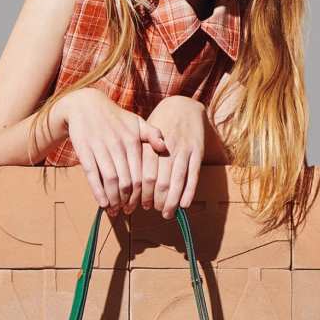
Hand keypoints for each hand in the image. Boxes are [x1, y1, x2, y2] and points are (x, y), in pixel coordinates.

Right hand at [50, 88, 167, 214]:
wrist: (85, 106)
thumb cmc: (114, 118)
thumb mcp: (136, 121)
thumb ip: (152, 134)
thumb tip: (165, 147)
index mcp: (133, 140)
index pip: (141, 173)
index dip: (142, 193)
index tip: (141, 205)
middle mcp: (118, 145)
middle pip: (127, 181)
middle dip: (128, 200)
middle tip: (128, 211)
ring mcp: (101, 149)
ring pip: (111, 181)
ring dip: (113, 199)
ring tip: (114, 210)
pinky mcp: (85, 152)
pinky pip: (93, 176)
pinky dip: (98, 192)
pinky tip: (102, 203)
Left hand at [144, 95, 205, 217]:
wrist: (183, 106)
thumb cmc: (156, 128)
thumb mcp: (141, 138)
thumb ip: (134, 158)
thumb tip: (121, 185)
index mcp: (149, 146)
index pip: (144, 176)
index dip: (140, 194)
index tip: (136, 205)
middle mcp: (167, 148)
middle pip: (160, 181)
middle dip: (155, 200)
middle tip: (150, 211)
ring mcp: (184, 150)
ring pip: (177, 180)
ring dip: (171, 200)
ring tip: (166, 213)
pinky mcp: (198, 151)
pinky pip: (193, 175)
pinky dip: (189, 191)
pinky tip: (184, 204)